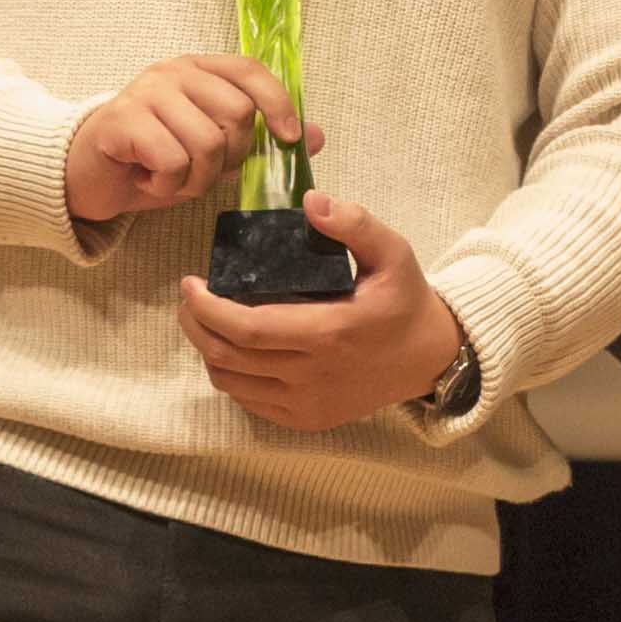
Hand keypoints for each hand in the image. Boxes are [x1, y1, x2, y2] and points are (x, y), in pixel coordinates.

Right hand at [64, 53, 308, 226]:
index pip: (250, 71)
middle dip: (227, 159)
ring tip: (172, 178)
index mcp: (199, 70)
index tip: (290, 137)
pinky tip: (148, 179)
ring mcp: (146, 92)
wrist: (88, 175)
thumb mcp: (212, 150)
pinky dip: (167, 185)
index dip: (277, 102)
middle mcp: (174, 72)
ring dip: (195, 179)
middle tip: (199, 170)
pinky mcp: (122, 120)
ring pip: (206, 143)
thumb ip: (258, 140)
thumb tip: (315, 136)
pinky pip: (171, 161)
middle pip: (235, 115)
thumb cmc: (152, 158)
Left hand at [173, 189, 470, 430]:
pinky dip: (231, 376)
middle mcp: (312, 377)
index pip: (246, 329)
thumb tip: (311, 202)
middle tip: (190, 298)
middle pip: (228, 358)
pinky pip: (250, 402)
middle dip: (196, 325)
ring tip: (207, 321)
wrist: (430, 358)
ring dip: (209, 351)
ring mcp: (308, 404)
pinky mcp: (307, 420)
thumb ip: (355, 224)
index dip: (207, 308)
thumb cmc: (405, 301)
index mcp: (328, 334)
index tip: (190, 283)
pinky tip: (234, 351)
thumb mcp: (393, 253)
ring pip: (232, 383)